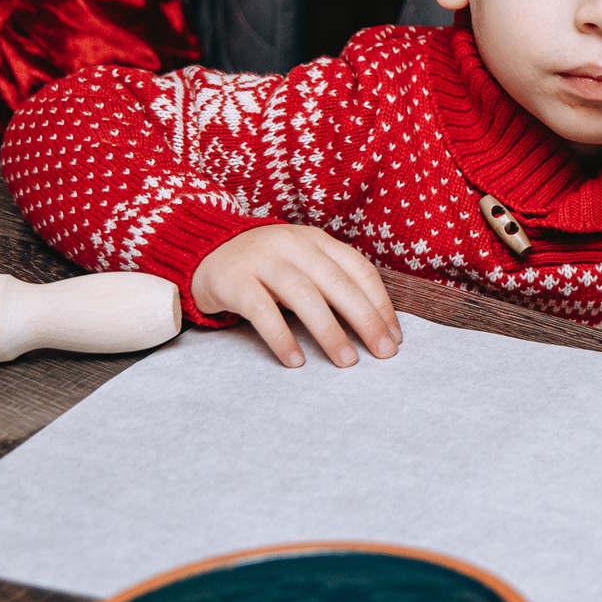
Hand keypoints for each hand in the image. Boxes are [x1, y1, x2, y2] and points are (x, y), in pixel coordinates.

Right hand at [192, 225, 401, 368]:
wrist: (206, 252)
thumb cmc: (267, 267)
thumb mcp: (303, 263)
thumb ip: (333, 282)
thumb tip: (377, 323)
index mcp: (317, 241)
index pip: (359, 270)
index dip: (380, 303)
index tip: (394, 335)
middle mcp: (293, 245)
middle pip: (338, 283)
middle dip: (365, 319)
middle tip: (383, 352)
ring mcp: (262, 261)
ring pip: (304, 296)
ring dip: (330, 331)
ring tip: (347, 361)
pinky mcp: (234, 281)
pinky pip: (262, 311)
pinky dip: (282, 337)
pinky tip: (296, 360)